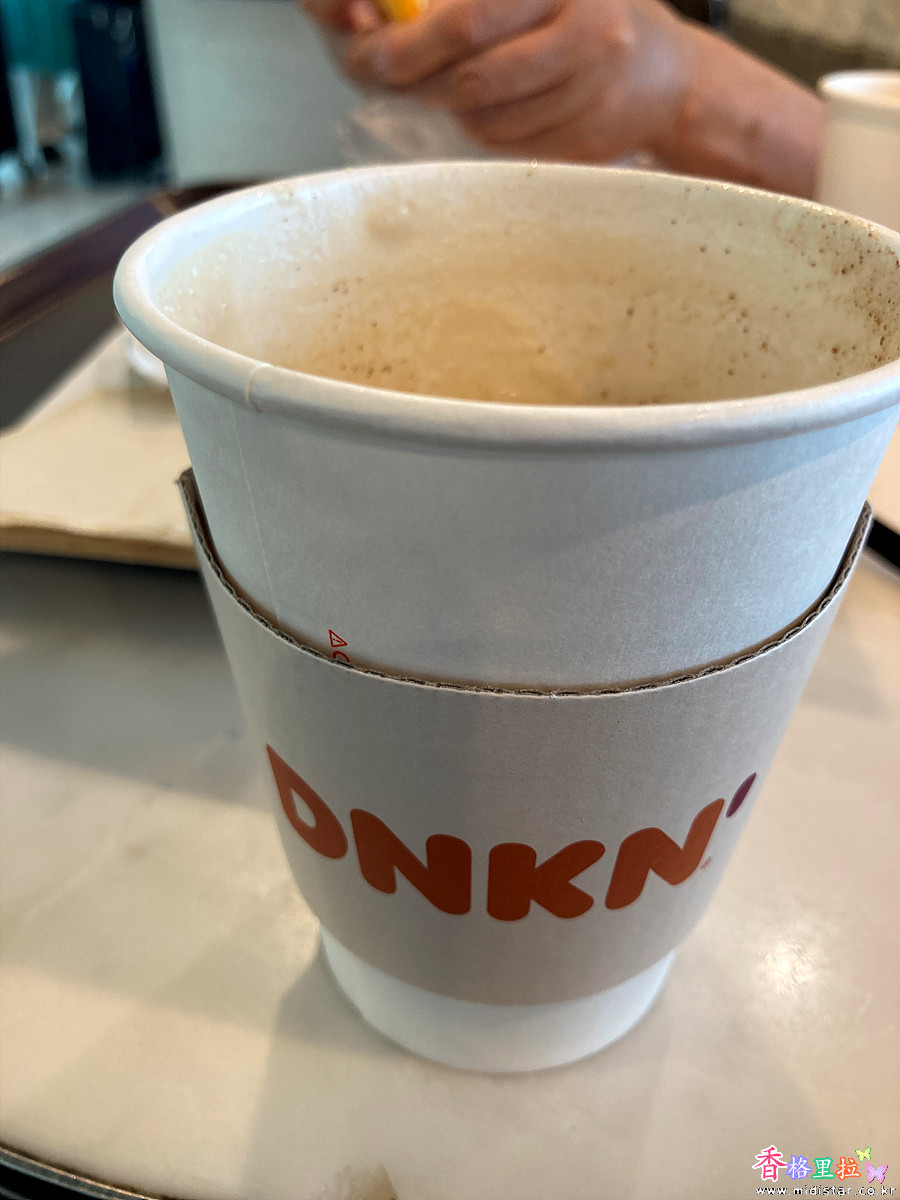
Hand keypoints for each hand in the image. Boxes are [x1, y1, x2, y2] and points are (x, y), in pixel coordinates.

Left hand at [336, 0, 699, 163]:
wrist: (667, 78)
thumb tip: (379, 29)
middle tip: (384, 76)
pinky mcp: (588, 132)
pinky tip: (497, 112)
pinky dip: (487, 132)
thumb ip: (469, 4)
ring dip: (453, 109)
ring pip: (486, 116)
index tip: (368, 52)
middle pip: (472, 73)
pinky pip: (509, 143)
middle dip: (417, 80)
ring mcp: (590, 85)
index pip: (467, 17)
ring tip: (453, 89)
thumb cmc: (585, 20)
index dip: (409, 42)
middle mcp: (582, 25)